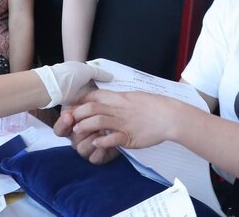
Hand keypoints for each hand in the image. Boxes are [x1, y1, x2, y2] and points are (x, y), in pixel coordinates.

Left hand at [36, 62, 111, 107]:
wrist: (52, 87)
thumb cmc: (69, 75)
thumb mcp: (87, 71)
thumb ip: (99, 73)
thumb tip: (111, 77)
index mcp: (83, 72)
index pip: (98, 77)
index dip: (107, 82)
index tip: (118, 88)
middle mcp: (81, 83)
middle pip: (96, 88)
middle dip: (104, 93)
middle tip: (117, 100)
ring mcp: (78, 94)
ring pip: (93, 98)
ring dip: (99, 101)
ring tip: (113, 106)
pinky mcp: (76, 104)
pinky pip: (87, 105)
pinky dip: (93, 107)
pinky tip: (103, 110)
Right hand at [53, 107, 120, 164]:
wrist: (121, 125)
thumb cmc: (103, 115)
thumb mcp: (91, 107)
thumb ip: (78, 109)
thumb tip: (66, 113)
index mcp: (72, 127)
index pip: (59, 130)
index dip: (62, 124)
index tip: (68, 117)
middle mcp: (76, 140)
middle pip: (73, 138)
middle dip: (84, 129)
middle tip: (95, 123)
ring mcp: (86, 151)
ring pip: (82, 148)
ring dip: (93, 138)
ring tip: (103, 131)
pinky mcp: (97, 159)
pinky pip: (95, 158)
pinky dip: (102, 149)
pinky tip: (107, 142)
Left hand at [69, 90, 184, 151]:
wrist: (169, 116)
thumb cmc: (153, 106)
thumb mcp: (133, 96)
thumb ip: (119, 99)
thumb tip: (108, 99)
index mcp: (119, 98)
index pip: (94, 96)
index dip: (80, 101)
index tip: (73, 108)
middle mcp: (118, 109)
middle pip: (91, 108)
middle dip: (77, 114)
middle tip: (69, 122)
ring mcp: (123, 123)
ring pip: (98, 121)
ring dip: (85, 126)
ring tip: (77, 132)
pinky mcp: (129, 136)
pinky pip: (112, 138)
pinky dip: (101, 141)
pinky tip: (96, 143)